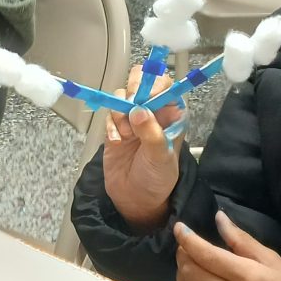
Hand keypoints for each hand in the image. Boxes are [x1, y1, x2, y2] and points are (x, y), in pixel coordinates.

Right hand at [103, 65, 185, 231]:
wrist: (135, 200)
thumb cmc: (157, 178)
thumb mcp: (161, 157)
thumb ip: (152, 133)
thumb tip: (139, 110)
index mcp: (171, 114)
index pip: (165, 85)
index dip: (154, 85)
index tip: (144, 97)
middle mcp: (152, 110)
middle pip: (140, 81)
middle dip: (132, 91)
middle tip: (129, 109)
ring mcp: (132, 117)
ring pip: (121, 95)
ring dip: (120, 112)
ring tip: (125, 135)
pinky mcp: (114, 126)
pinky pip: (109, 112)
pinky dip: (110, 125)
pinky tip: (116, 141)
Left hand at [175, 211, 280, 280]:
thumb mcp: (268, 257)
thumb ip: (240, 238)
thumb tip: (218, 218)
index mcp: (244, 275)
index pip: (206, 255)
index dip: (188, 239)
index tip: (179, 227)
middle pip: (191, 271)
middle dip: (182, 252)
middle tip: (185, 242)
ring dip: (181, 270)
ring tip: (188, 259)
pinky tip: (193, 278)